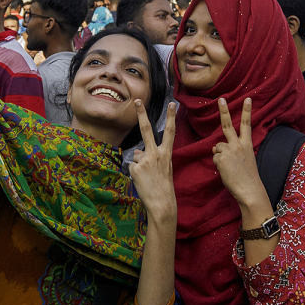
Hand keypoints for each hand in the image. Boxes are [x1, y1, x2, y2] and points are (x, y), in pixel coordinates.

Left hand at [129, 100, 176, 222]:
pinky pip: (132, 167)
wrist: (162, 204)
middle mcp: (156, 154)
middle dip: (142, 114)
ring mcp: (145, 160)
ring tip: (147, 178)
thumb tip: (138, 152)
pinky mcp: (135, 168)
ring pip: (137, 155)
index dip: (171, 117)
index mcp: (166, 154)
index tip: (172, 103)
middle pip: (147, 129)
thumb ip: (151, 156)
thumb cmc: (163, 186)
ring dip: (139, 166)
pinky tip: (141, 181)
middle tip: (137, 100)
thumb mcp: (163, 168)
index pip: (170, 132)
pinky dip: (134, 174)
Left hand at [213, 97, 268, 210]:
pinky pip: (215, 158)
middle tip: (221, 99)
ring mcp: (229, 150)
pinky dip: (218, 164)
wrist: (250, 190)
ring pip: (217, 147)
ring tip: (231, 168)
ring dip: (220, 156)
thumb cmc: (248, 177)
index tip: (248, 98)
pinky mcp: (221, 158)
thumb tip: (216, 147)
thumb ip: (232, 150)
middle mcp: (238, 145)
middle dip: (224, 111)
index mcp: (247, 145)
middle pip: (228, 125)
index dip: (247, 111)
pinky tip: (227, 171)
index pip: (247, 124)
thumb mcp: (244, 160)